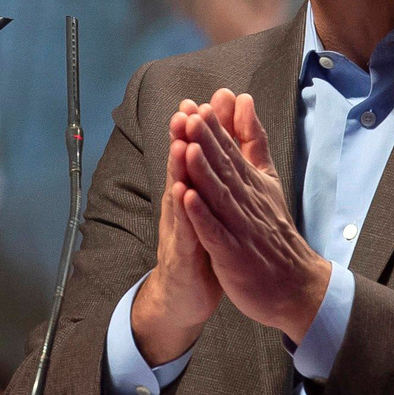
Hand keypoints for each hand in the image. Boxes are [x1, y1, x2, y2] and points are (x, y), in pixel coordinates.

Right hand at [131, 99, 223, 365]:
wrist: (185, 295)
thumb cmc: (200, 245)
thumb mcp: (208, 207)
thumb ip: (213, 176)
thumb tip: (216, 145)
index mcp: (192, 193)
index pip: (196, 156)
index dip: (201, 130)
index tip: (206, 100)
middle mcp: (181, 207)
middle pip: (181, 168)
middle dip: (183, 139)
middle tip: (186, 110)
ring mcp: (179, 230)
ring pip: (178, 195)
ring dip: (177, 169)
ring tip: (179, 143)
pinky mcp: (182, 255)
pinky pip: (184, 231)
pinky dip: (184, 212)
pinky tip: (183, 194)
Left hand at [179, 88, 331, 344]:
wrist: (296, 286)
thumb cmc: (274, 233)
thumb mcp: (267, 180)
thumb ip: (253, 142)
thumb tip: (244, 101)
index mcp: (253, 184)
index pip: (233, 152)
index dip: (215, 129)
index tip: (199, 104)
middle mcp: (248, 202)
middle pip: (226, 168)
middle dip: (208, 142)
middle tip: (192, 115)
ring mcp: (241, 228)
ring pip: (221, 196)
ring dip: (203, 172)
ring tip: (188, 147)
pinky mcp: (234, 254)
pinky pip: (216, 232)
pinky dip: (202, 215)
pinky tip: (187, 198)